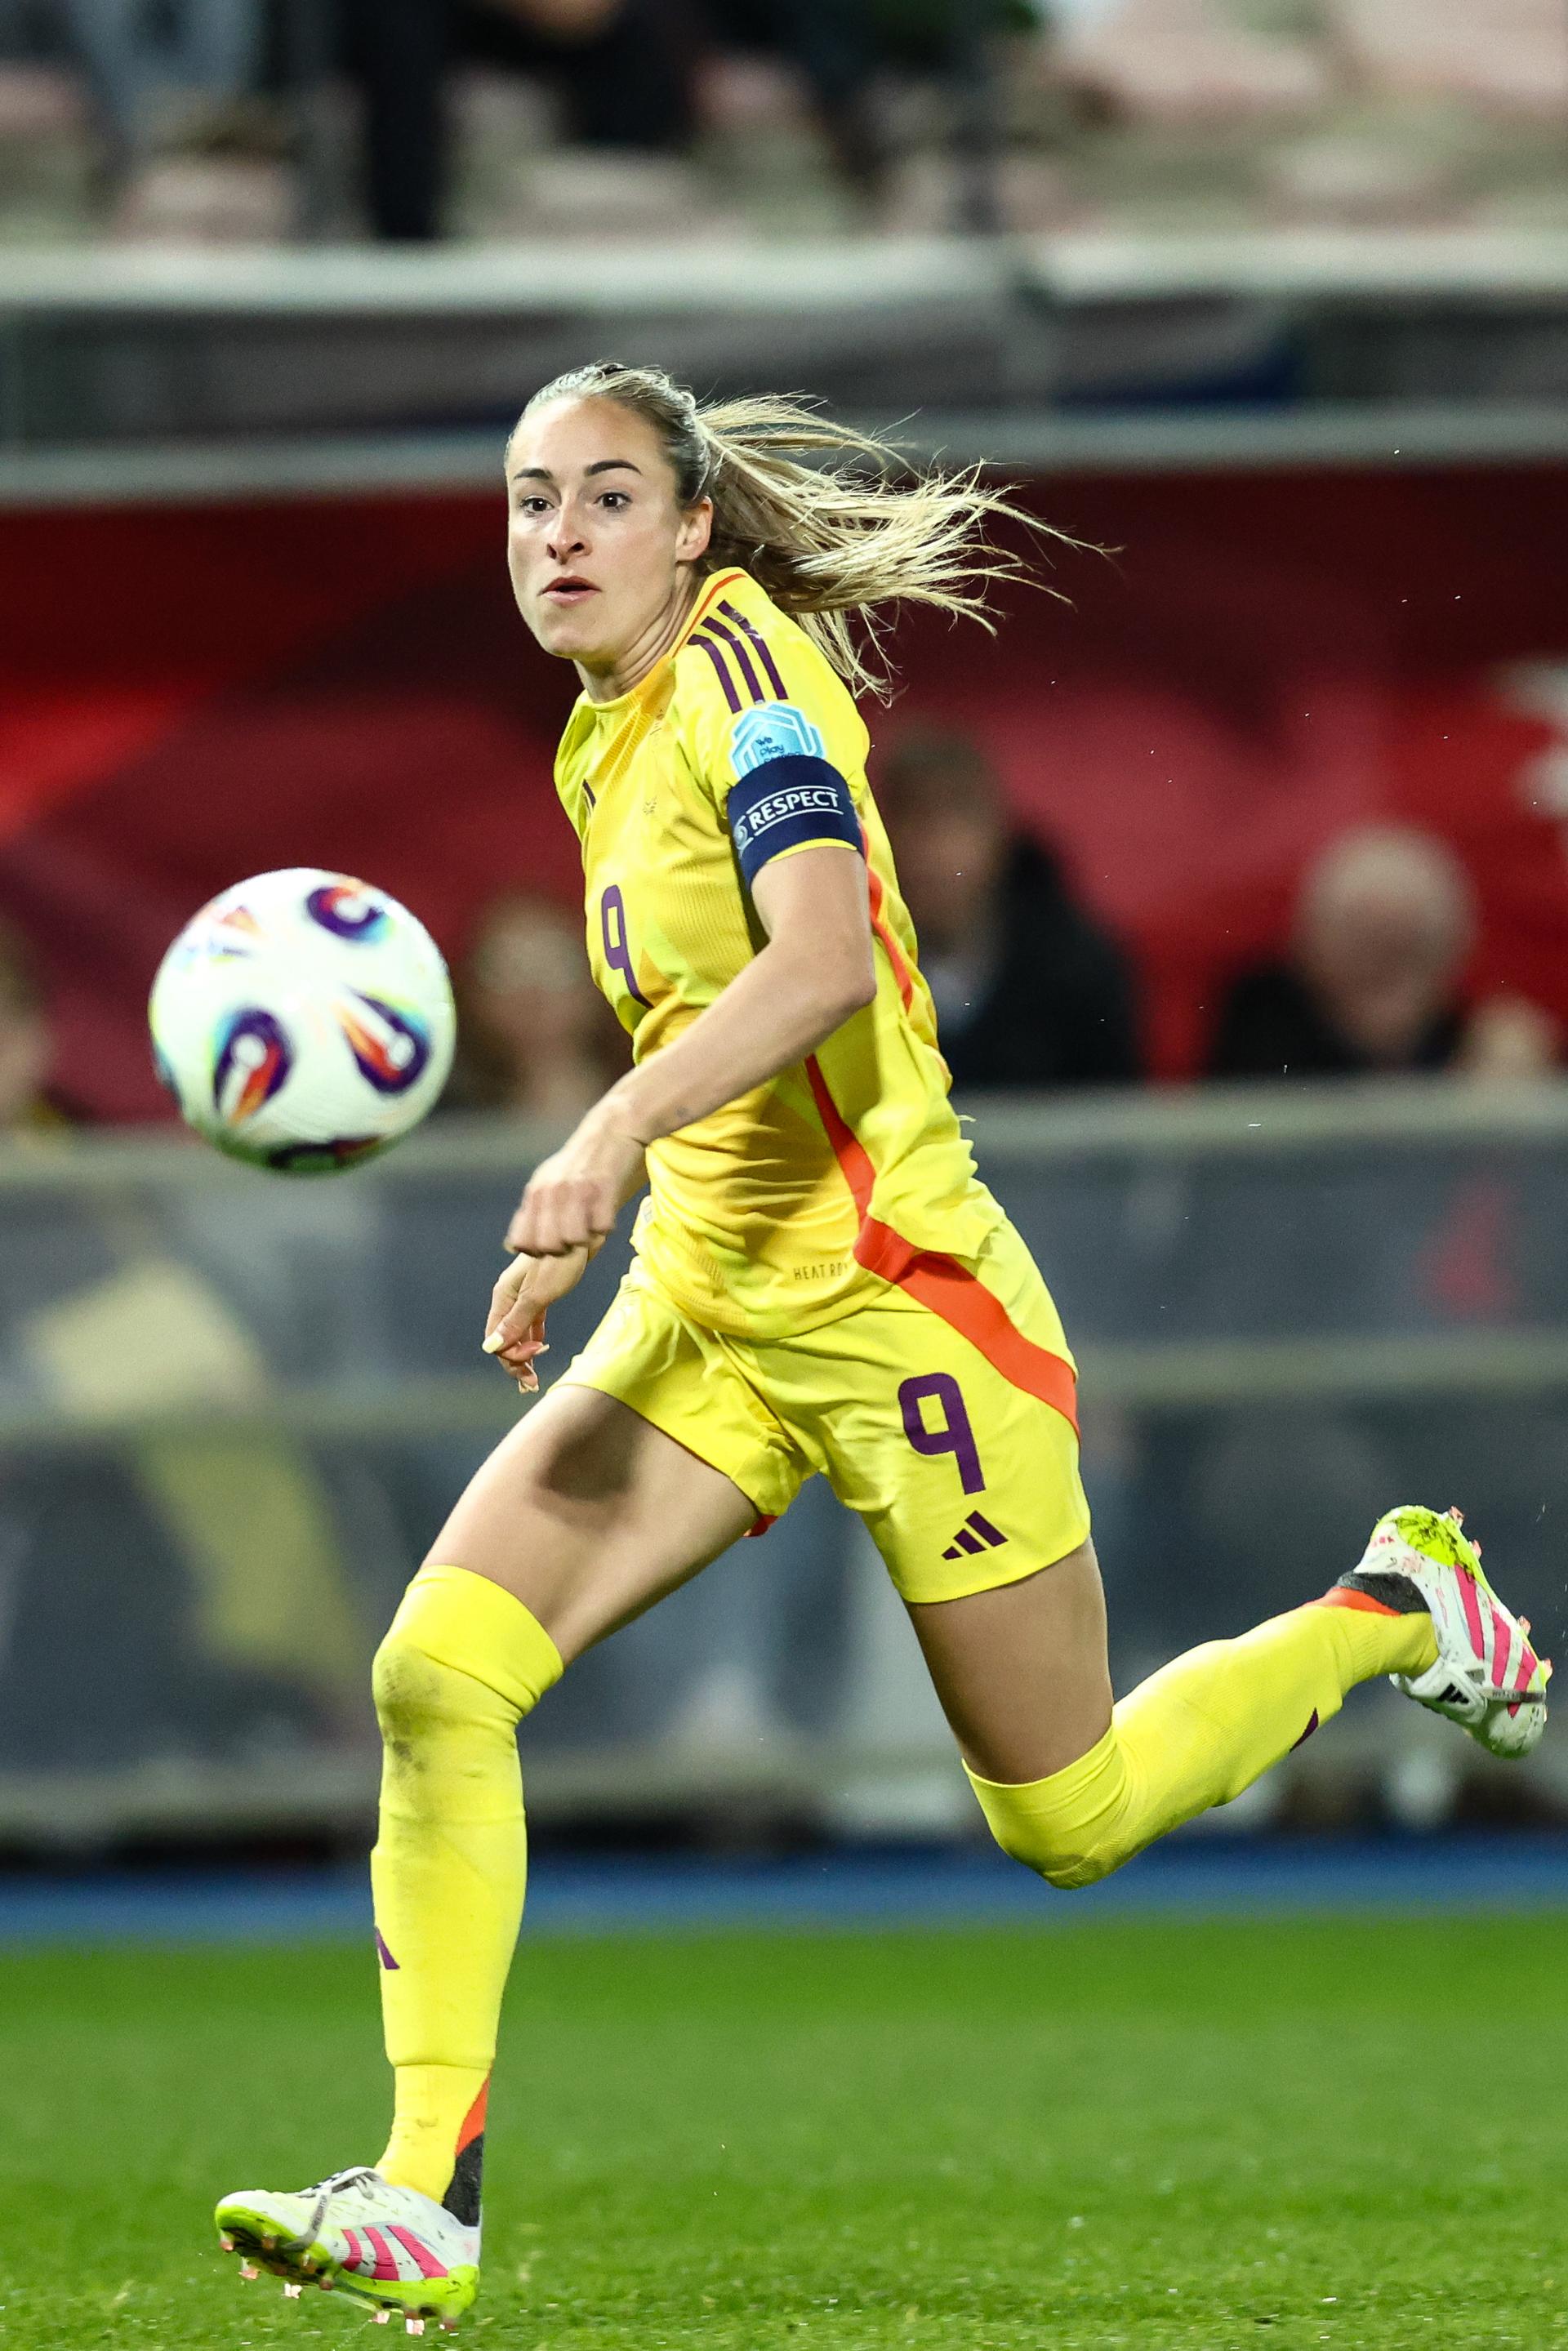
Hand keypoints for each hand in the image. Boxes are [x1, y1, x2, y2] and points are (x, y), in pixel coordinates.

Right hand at [482, 1247, 590, 1391]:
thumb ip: (516, 1322)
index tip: (532, 1364)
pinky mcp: (540, 1294)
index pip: (496, 1338)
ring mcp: (524, 1296)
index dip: (510, 1357)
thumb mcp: (538, 1295)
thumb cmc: (561, 1262)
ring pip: (518, 1331)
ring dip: (525, 1354)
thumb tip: (492, 1348)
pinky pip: (531, 1322)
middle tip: (532, 1384)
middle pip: (505, 1337)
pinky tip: (540, 1347)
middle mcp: (509, 1297)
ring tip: (534, 1377)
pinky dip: (534, 1338)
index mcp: (503, 1297)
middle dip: (516, 1362)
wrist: (582, 1234)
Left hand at [503, 1097, 646, 1258]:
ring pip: (573, 1240)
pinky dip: (606, 1226)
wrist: (612, 1130)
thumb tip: (513, 1245)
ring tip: (592, 1225)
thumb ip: (531, 1212)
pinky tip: (607, 1213)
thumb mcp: (546, 1182)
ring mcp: (576, 1189)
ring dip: (586, 1239)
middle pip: (548, 1246)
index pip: (522, 1242)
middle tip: (576, 1238)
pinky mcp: (603, 1187)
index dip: (537, 1251)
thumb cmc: (579, 1162)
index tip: (553, 1245)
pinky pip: (601, 1227)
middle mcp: (551, 1192)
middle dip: (564, 1249)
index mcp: (535, 1193)